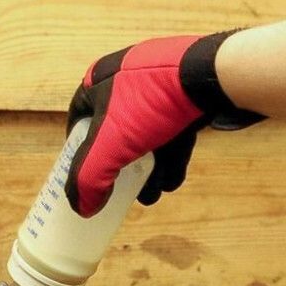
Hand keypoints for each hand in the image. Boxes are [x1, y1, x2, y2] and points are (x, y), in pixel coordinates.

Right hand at [65, 33, 264, 216]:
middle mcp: (124, 80)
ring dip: (148, 169)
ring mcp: (156, 86)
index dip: (78, 153)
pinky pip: (171, 131)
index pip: (78, 123)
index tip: (86, 178)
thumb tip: (82, 209)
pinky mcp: (184, 95)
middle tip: (124, 193)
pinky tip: (171, 181)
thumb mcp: (108, 146)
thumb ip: (89, 179)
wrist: (208, 76)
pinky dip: (170, 158)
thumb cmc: (148, 104)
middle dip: (120, 169)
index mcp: (97, 82)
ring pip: (145, 136)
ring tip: (153, 194)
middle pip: (115, 134)